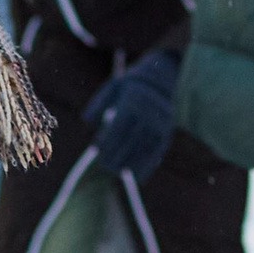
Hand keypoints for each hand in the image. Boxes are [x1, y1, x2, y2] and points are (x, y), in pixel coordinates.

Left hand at [83, 48, 179, 181]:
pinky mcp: (167, 132)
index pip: (118, 127)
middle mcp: (148, 113)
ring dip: (130, 163)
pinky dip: (147, 166)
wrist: (164, 76)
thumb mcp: (113, 86)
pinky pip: (156, 153)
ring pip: (143, 149)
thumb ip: (99, 104)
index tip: (97, 152)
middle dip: (117, 155)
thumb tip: (86, 122)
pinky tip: (137, 176)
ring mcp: (159, 124)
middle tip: (105, 166)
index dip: (107, 142)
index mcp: (133, 101)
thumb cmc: (132, 83)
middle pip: (130, 140)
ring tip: (117, 171)